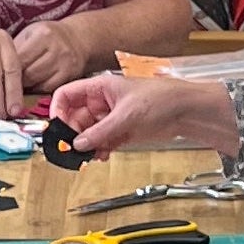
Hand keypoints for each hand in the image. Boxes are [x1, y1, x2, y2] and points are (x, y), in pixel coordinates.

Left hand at [11, 17, 92, 94]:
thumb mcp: (30, 34)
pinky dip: (37, 89)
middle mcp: (57, 49)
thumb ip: (15, 49)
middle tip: (5, 83)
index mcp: (43, 35)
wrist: (77, 39)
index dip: (6, 69)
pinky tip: (31, 85)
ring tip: (16, 85)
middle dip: (14, 80)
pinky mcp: (70, 76)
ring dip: (25, 86)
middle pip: (28, 73)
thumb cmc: (47, 37)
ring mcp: (65, 64)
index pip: (19, 59)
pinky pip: (47, 88)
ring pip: (37, 83)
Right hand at [43, 71, 231, 160]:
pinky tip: (103, 155)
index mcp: (99, 87)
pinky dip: (99, 150)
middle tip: (73, 149)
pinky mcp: (119, 131)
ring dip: (86, 145)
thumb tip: (78, 143)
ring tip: (90, 155)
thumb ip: (100, 131)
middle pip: (74, 118)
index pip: (66, 95)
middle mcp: (101, 102)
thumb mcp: (126, 115)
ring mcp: (110, 117)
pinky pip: (100, 142)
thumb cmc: (161, 98)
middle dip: (73, 134)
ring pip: (86, 133)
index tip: (57, 128)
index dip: (58, 111)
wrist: (185, 112)